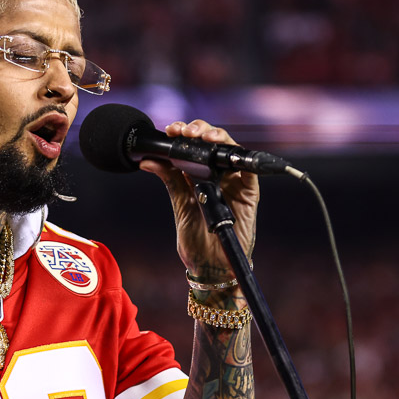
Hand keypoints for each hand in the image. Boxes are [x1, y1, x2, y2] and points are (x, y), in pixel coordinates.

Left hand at [139, 119, 257, 279]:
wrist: (212, 268)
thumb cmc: (196, 242)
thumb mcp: (180, 206)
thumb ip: (170, 181)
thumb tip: (149, 160)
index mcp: (198, 177)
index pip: (193, 148)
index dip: (183, 135)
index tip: (170, 130)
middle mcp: (218, 176)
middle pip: (212, 144)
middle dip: (199, 130)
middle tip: (185, 131)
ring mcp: (235, 183)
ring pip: (230, 150)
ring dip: (217, 137)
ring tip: (201, 136)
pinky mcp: (249, 192)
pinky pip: (248, 170)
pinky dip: (238, 156)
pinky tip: (222, 149)